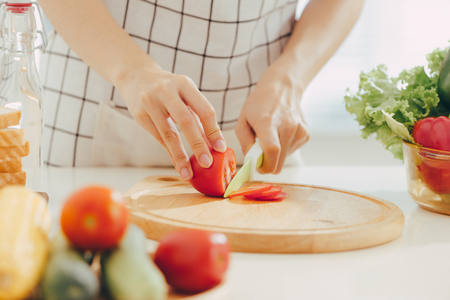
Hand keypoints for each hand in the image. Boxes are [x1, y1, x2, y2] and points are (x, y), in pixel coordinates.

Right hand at [115, 62, 226, 180]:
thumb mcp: (185, 95)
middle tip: (207, 163)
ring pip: (169, 133)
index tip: (221, 148)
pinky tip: (178, 165)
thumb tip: (214, 145)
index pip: (204, 109)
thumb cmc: (168, 89)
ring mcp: (151, 103)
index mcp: (184, 84)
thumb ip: (198, 118)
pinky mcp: (139, 115)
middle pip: (186, 121)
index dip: (213, 130)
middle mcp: (167, 91)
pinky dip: (170, 153)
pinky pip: (158, 138)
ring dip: (180, 156)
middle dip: (198, 144)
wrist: (135, 75)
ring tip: (188, 173)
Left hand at [235, 63, 308, 173]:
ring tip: (271, 137)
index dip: (265, 165)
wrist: (283, 88)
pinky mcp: (306, 134)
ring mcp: (299, 130)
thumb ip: (245, 143)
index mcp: (268, 122)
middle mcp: (287, 126)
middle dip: (268, 164)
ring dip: (276, 155)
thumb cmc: (260, 104)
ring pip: (285, 159)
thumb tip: (252, 162)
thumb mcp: (243, 120)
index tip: (258, 167)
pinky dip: (284, 148)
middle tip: (260, 154)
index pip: (272, 150)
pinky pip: (292, 151)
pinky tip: (281, 134)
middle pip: (279, 161)